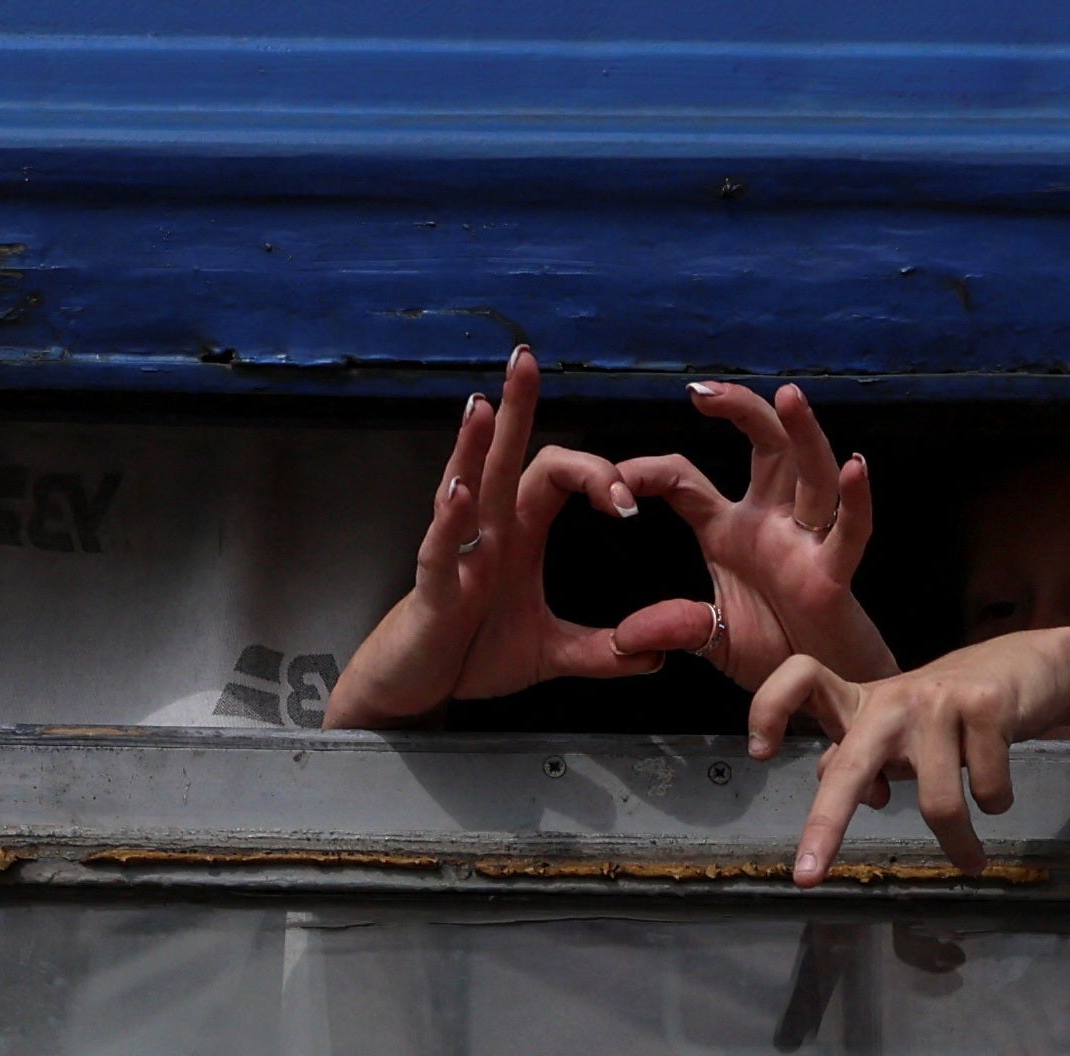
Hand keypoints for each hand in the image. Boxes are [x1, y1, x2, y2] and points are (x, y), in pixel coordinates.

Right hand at [320, 347, 716, 728]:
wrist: (419, 684)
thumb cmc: (472, 653)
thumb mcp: (548, 653)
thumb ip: (600, 652)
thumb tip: (651, 655)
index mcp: (518, 533)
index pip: (557, 478)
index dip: (596, 476)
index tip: (628, 499)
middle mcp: (486, 531)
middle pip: (504, 456)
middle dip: (515, 406)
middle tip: (524, 357)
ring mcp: (456, 555)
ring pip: (464, 487)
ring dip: (472, 447)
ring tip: (481, 406)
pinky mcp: (434, 589)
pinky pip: (439, 549)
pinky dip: (447, 521)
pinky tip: (456, 492)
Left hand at [623, 378, 882, 687]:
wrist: (817, 687)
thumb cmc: (774, 650)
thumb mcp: (711, 639)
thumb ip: (674, 628)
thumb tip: (628, 638)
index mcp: (729, 529)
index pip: (685, 481)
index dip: (650, 474)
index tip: (615, 480)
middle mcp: (770, 522)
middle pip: (763, 448)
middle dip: (739, 411)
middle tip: (703, 391)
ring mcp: (805, 542)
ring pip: (809, 473)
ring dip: (801, 434)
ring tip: (788, 396)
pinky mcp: (833, 574)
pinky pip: (849, 532)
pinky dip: (855, 502)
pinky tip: (854, 468)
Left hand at [753, 633, 1069, 881]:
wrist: (1032, 668)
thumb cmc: (954, 709)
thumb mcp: (900, 728)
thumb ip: (862, 755)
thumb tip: (837, 786)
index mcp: (863, 705)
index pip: (802, 681)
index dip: (770, 708)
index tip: (759, 753)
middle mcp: (892, 700)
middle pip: (850, 764)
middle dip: (825, 826)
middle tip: (808, 878)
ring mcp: (939, 700)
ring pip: (938, 803)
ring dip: (961, 844)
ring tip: (971, 859)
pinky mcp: (986, 705)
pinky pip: (988, 792)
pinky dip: (997, 803)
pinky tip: (999, 791)